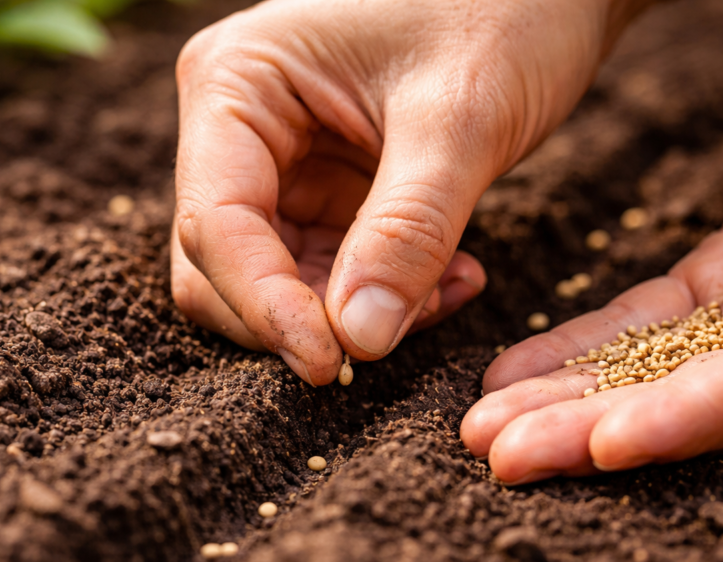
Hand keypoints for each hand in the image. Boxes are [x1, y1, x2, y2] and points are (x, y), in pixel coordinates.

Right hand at [171, 0, 651, 384]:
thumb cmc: (505, 10)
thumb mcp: (461, 117)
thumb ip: (407, 230)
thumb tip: (357, 341)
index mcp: (236, 84)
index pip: (217, 222)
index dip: (264, 305)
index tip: (328, 364)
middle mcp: (236, 129)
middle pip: (223, 264)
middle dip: (300, 316)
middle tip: (389, 337)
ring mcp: (277, 166)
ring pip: (272, 283)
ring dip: (348, 317)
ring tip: (446, 292)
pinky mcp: (321, 195)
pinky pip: (324, 276)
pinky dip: (379, 299)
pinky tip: (449, 280)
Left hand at [461, 176, 722, 484]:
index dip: (684, 422)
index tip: (606, 445)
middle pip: (681, 400)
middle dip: (584, 429)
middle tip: (497, 453)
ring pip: (648, 365)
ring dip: (560, 396)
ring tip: (481, 424)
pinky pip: (642, 323)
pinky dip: (578, 347)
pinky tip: (511, 372)